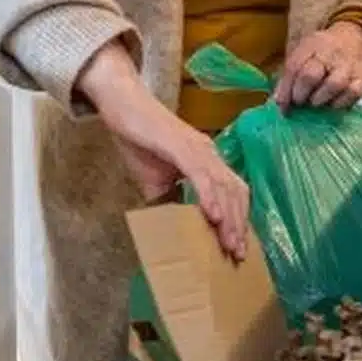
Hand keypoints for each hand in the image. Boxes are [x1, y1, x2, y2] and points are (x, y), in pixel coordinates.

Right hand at [77, 42, 250, 258]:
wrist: (122, 106)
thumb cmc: (139, 141)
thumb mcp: (154, 180)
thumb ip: (168, 200)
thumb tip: (172, 228)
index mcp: (207, 160)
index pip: (233, 192)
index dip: (239, 220)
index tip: (237, 248)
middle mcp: (209, 153)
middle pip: (235, 191)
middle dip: (239, 224)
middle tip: (237, 254)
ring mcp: (197, 148)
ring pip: (222, 185)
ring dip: (228, 216)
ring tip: (228, 242)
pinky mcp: (181, 145)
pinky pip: (201, 174)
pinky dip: (209, 195)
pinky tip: (212, 215)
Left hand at [275, 22, 361, 110]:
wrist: (354, 38)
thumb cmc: (322, 52)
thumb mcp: (303, 55)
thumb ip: (288, 77)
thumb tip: (278, 103)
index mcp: (310, 45)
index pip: (293, 66)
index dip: (285, 89)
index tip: (282, 105)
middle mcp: (329, 52)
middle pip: (311, 75)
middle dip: (300, 94)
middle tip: (299, 102)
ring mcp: (347, 65)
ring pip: (333, 85)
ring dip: (319, 99)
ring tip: (315, 102)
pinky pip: (351, 94)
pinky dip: (339, 103)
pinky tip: (332, 103)